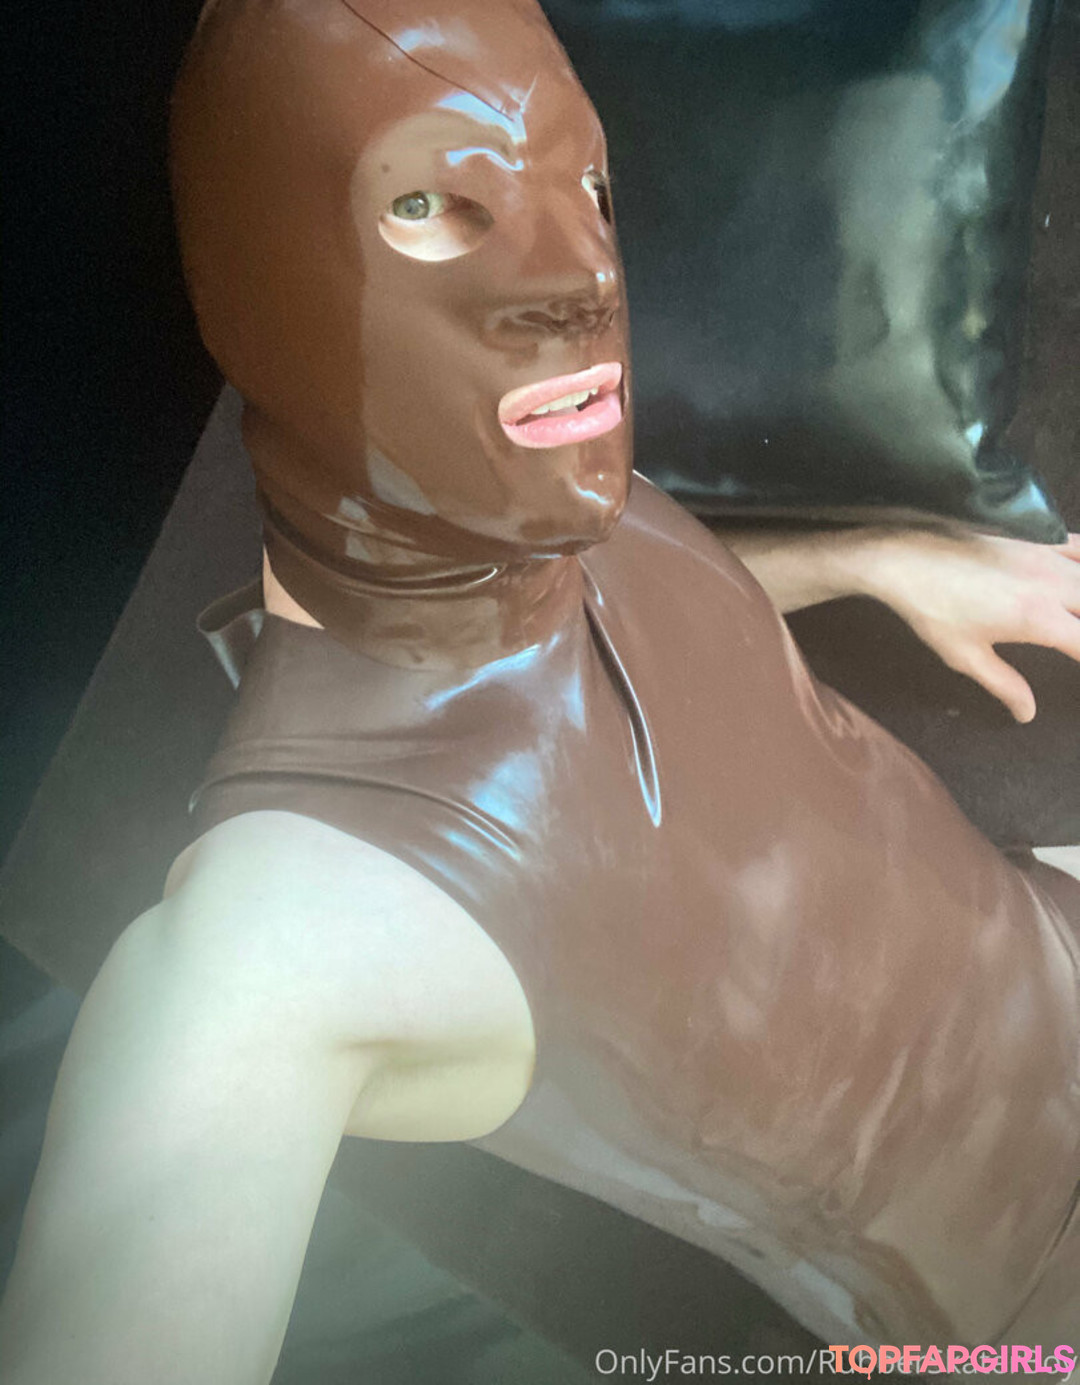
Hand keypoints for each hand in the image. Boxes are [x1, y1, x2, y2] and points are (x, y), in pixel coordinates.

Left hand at [854, 530, 1079, 721]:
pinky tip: (1079, 577)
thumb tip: (1027, 713)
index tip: (1078, 664)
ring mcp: (1046, 555)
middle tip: (1077, 643)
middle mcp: (1052, 584)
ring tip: (1078, 617)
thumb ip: (1003, 685)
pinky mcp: (1034, 537)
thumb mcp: (965, 656)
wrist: (905, 558)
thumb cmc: (931, 609)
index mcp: (1038, 619)